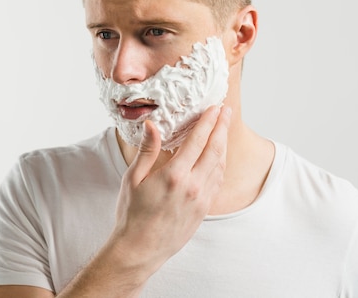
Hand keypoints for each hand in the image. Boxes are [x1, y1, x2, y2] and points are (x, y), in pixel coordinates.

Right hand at [110, 105, 231, 274]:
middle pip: (215, 149)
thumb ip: (147, 150)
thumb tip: (151, 125)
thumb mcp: (133, 178)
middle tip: (226, 111)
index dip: (208, 122)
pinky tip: (218, 157)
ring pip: (220, 165)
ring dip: (223, 144)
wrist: (140, 249)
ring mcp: (201, 199)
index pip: (197, 141)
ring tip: (223, 129)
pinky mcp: (204, 210)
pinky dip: (220, 164)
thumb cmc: (132, 213)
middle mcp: (193, 186)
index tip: (214, 108)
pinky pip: (217, 181)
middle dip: (221, 127)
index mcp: (175, 175)